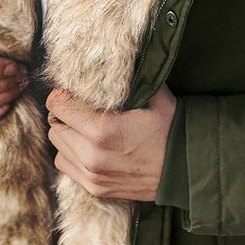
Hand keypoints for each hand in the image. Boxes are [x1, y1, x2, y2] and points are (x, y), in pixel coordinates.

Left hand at [46, 84, 177, 201]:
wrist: (188, 170)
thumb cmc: (172, 130)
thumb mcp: (155, 96)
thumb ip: (128, 78)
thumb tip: (116, 55)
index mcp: (102, 130)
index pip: (58, 105)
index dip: (63, 94)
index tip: (73, 92)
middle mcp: (92, 156)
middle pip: (55, 126)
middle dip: (66, 115)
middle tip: (83, 109)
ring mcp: (92, 176)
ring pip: (58, 146)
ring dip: (68, 135)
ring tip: (87, 129)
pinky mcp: (95, 189)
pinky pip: (66, 166)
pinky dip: (72, 154)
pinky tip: (90, 148)